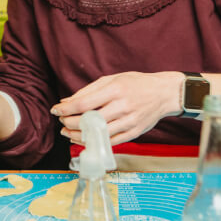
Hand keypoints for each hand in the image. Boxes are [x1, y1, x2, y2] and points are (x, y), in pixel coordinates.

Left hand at [51, 71, 180, 144]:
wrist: (164, 93)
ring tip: (68, 132)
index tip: (56, 110)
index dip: (66, 109)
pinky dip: (94, 142)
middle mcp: (122, 106)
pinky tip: (84, 138)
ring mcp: (129, 121)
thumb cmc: (136, 84)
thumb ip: (88, 90)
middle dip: (70, 122)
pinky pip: (110, 142)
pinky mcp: (134, 133)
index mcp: (115, 89)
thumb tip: (67, 101)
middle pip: (89, 120)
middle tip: (62, 121)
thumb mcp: (112, 79)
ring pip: (98, 134)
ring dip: (79, 135)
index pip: (84, 103)